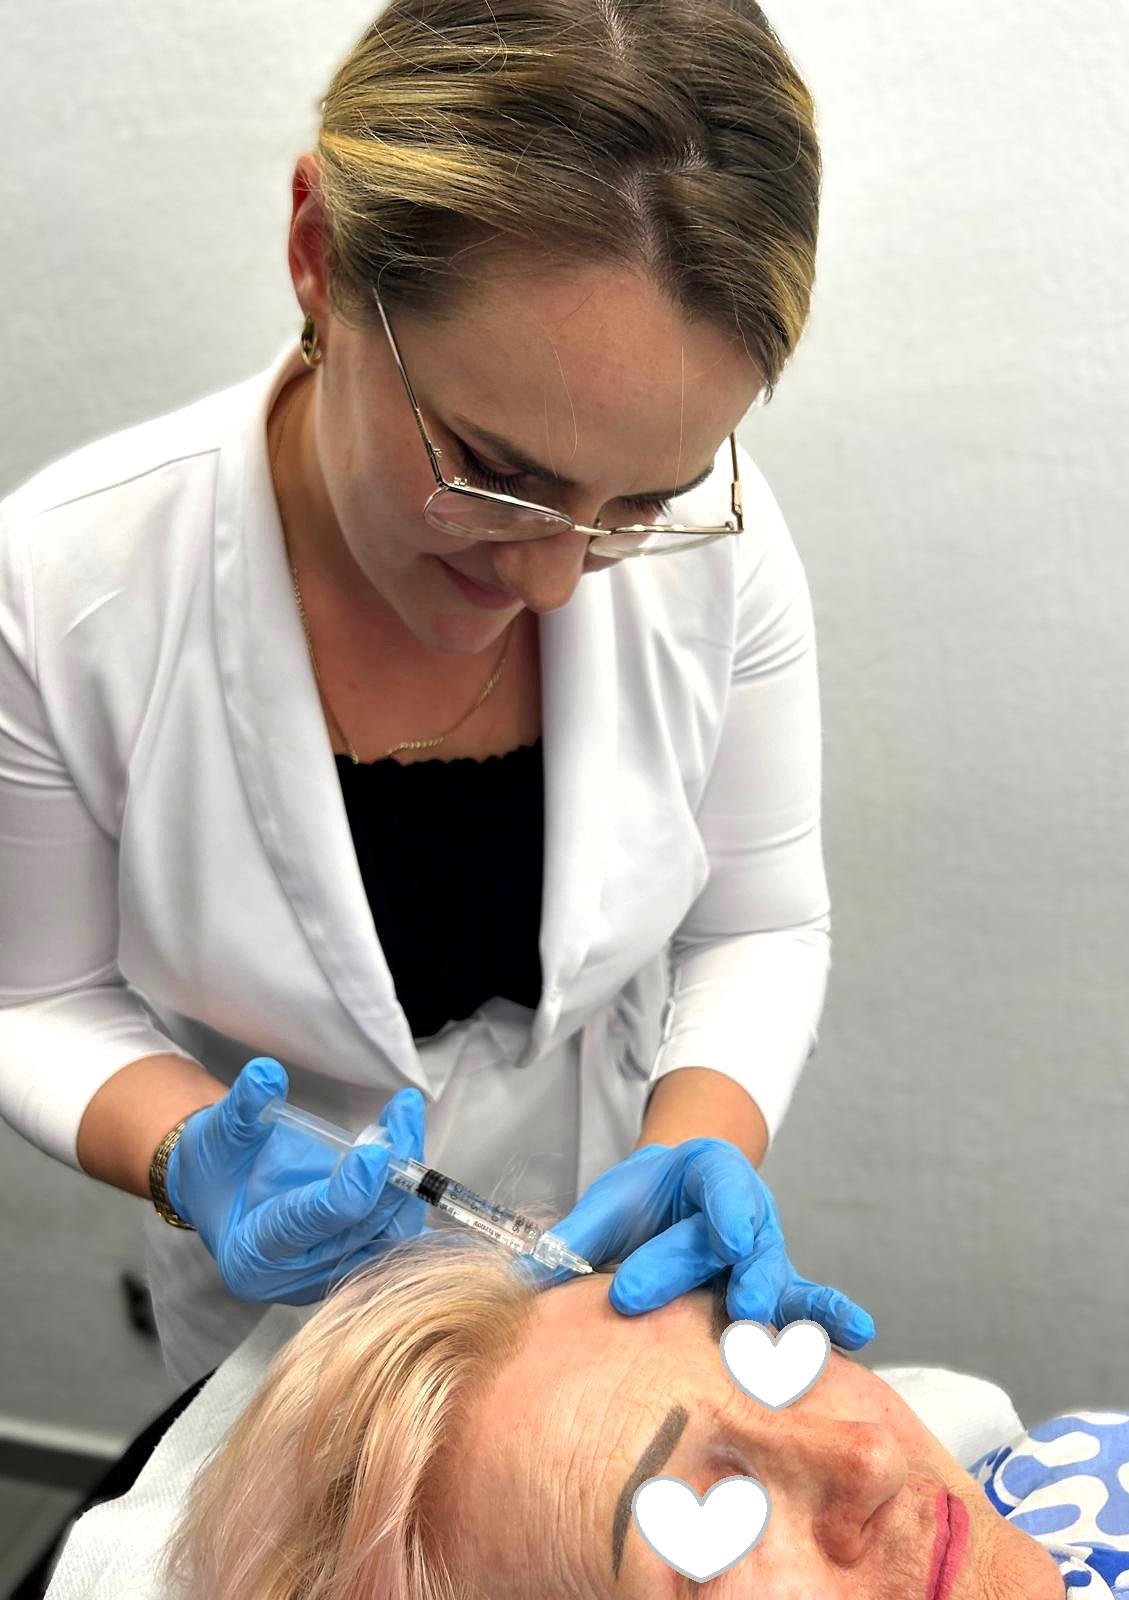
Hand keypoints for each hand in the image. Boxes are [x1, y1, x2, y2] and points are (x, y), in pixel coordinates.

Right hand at [166, 1057, 429, 1305]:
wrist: (223, 1190)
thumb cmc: (218, 1166)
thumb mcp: (218, 1134)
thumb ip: (243, 1110)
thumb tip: (266, 1074)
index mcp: (250, 1256)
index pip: (305, 1226)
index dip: (343, 1193)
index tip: (375, 1153)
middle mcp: (293, 1278)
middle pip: (358, 1233)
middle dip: (389, 1176)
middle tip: (402, 1118)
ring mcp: (329, 1274)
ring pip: (388, 1235)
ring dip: (407, 1178)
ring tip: (406, 1118)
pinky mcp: (354, 1261)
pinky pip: (394, 1232)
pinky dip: (409, 1192)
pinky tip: (413, 1145)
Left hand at [541, 1139, 875, 1349]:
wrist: (669, 1200)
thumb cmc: (640, 1203)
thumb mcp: (608, 1205)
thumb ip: (571, 1240)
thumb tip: (517, 1277)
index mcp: (709, 1174)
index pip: (724, 1185)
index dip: (729, 1210)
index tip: (729, 1235)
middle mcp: (747, 1212)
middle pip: (744, 1244)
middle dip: (736, 1277)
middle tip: (735, 1309)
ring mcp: (766, 1254)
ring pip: (780, 1277)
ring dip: (782, 1307)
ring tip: (783, 1337)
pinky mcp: (774, 1292)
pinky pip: (804, 1304)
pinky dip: (832, 1318)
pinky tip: (858, 1333)